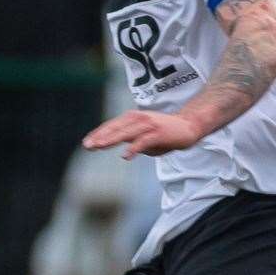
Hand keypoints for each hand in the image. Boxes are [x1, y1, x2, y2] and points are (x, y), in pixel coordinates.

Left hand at [82, 110, 201, 159]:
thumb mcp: (145, 137)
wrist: (188, 126)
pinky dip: (134, 148)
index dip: (99, 134)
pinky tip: (126, 156)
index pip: (112, 126)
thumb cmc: (165, 133)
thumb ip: (133, 142)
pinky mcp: (158, 133)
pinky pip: (143, 141)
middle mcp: (138, 119)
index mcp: (133, 118)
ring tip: (99, 146)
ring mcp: (148, 125)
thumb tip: (125, 151)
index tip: (87, 142)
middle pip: (115, 128)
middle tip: (87, 145)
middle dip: (100, 137)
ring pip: (126, 133)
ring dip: (111, 139)